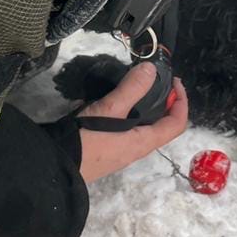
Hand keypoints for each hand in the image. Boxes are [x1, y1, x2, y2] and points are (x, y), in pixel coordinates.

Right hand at [77, 62, 188, 182]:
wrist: (55, 166)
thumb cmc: (87, 139)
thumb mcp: (110, 109)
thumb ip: (132, 88)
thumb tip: (152, 69)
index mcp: (144, 142)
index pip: (177, 124)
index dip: (181, 101)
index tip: (174, 82)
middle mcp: (137, 149)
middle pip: (162, 126)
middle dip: (165, 102)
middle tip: (153, 81)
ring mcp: (121, 152)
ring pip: (144, 128)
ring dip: (147, 108)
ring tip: (134, 87)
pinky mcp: (106, 150)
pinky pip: (127, 130)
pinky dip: (130, 114)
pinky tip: (113, 103)